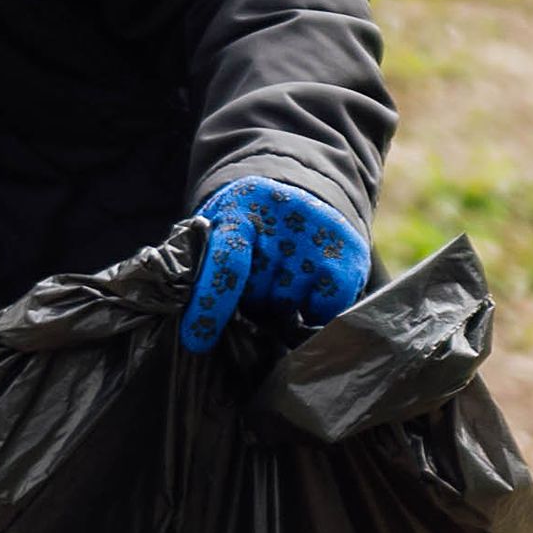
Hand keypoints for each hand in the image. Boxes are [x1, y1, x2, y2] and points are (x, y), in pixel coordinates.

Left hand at [180, 178, 369, 351]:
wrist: (304, 192)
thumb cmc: (249, 223)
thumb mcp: (219, 225)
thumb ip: (201, 260)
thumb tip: (183, 315)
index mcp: (241, 208)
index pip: (227, 262)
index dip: (210, 305)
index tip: (196, 340)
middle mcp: (285, 220)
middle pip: (256, 292)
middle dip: (247, 301)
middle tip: (251, 286)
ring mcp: (320, 240)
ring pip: (286, 305)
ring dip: (276, 308)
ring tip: (278, 285)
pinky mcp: (348, 260)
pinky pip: (322, 311)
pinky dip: (310, 313)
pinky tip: (305, 295)